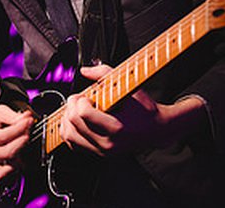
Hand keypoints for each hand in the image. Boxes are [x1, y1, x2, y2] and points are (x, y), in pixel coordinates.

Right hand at [0, 91, 33, 179]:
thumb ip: (13, 116)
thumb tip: (27, 119)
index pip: (3, 137)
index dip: (19, 129)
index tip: (28, 121)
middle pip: (7, 153)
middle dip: (22, 141)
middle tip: (28, 130)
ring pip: (7, 168)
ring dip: (20, 156)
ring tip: (23, 143)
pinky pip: (4, 178)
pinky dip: (14, 171)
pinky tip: (19, 159)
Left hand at [59, 65, 204, 155]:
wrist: (157, 130)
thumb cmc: (145, 110)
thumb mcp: (130, 87)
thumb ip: (105, 74)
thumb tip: (85, 71)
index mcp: (116, 128)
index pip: (83, 114)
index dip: (81, 100)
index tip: (88, 96)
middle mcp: (107, 143)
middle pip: (73, 123)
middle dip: (72, 105)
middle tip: (81, 98)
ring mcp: (102, 151)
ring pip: (68, 135)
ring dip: (67, 118)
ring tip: (76, 109)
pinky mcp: (98, 153)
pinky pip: (72, 144)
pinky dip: (69, 130)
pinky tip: (76, 121)